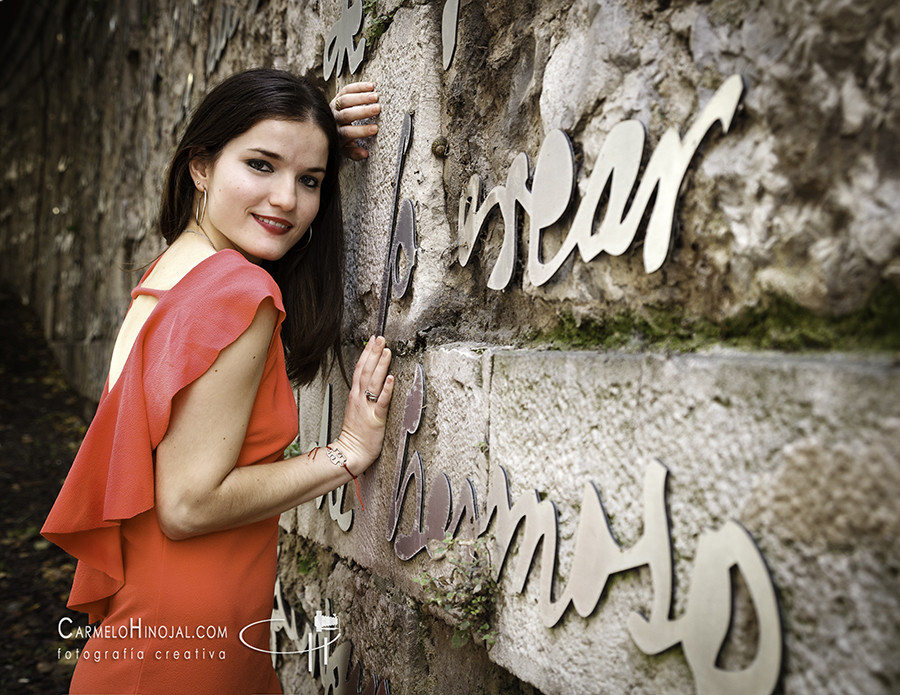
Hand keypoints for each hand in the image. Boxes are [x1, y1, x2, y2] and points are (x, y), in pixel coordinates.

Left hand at [331, 82, 380, 159]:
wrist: (323, 127)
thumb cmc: (338, 139)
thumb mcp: (344, 150)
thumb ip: (354, 153)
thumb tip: (365, 154)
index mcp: (337, 134)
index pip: (348, 132)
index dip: (361, 131)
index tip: (375, 129)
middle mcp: (335, 119)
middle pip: (347, 114)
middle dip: (363, 111)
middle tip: (377, 109)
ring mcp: (334, 106)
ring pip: (345, 100)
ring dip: (361, 97)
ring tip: (375, 96)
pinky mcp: (337, 97)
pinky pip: (346, 90)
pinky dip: (358, 87)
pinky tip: (370, 86)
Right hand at [337, 336, 393, 471]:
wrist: (350, 453)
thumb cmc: (355, 435)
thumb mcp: (356, 410)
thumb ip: (363, 396)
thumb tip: (371, 384)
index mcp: (355, 395)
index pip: (360, 369)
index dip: (366, 353)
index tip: (372, 340)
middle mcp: (360, 398)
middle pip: (366, 370)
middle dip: (374, 353)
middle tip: (381, 338)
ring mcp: (367, 407)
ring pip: (373, 381)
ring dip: (380, 365)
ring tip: (387, 351)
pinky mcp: (376, 418)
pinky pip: (381, 401)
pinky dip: (386, 389)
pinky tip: (390, 378)